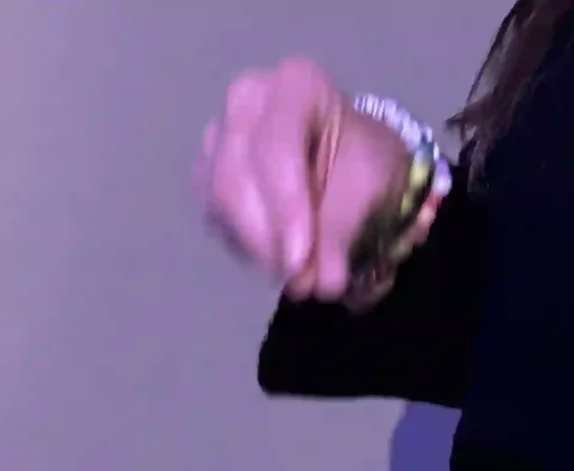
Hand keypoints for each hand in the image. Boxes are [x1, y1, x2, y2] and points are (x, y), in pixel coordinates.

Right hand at [198, 58, 412, 301]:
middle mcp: (244, 103)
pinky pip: (213, 217)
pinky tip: (272, 254)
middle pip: (235, 176)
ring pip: (218, 201)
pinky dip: (243, 244)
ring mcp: (216, 139)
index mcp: (294, 84)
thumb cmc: (361, 158)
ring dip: (253, 245)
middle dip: (265, 235)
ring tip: (290, 271)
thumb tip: (320, 283)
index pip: (277, 146)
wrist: (345, 159)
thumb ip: (342, 231)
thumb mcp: (370, 186)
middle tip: (295, 277)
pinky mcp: (203, 175)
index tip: (300, 262)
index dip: (285, 208)